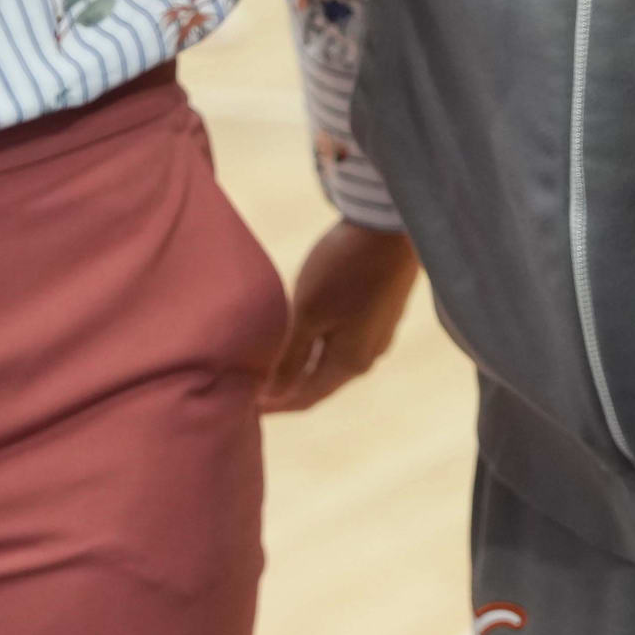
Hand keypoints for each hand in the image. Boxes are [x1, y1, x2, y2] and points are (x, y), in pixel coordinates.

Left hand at [261, 219, 418, 410]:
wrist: (390, 226)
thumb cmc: (343, 268)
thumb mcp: (308, 312)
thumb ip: (291, 358)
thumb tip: (273, 396)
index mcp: (350, 363)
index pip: (306, 397)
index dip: (275, 405)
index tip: (244, 408)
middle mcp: (369, 356)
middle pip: (322, 383)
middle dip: (289, 389)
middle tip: (255, 390)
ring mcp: (380, 335)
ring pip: (335, 363)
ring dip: (306, 368)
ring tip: (277, 366)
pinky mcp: (383, 314)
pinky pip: (346, 344)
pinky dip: (322, 349)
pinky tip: (308, 338)